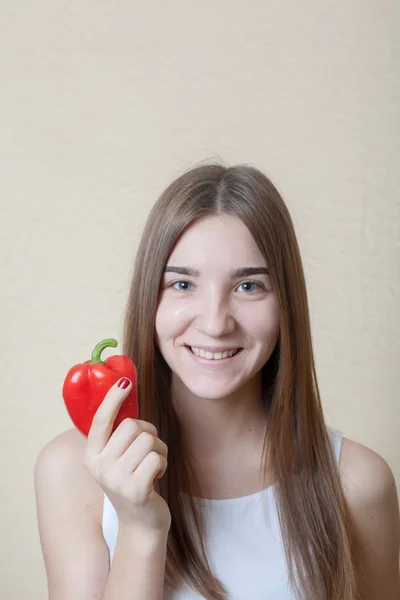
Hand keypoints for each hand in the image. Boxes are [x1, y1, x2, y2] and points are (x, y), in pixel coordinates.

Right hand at [83, 378, 170, 535]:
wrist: (141, 524)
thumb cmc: (133, 481)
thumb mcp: (118, 458)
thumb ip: (118, 434)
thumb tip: (124, 390)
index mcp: (91, 456)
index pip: (100, 420)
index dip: (112, 399)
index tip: (124, 382)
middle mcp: (99, 467)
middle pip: (132, 426)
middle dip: (149, 433)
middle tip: (147, 452)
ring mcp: (115, 479)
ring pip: (148, 440)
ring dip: (159, 450)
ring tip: (152, 466)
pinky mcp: (135, 489)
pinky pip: (157, 457)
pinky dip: (163, 463)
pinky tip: (156, 477)